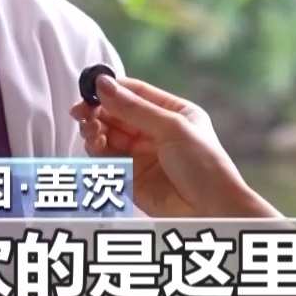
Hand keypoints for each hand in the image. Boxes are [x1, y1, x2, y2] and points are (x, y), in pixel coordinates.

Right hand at [70, 75, 279, 218]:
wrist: (213, 210)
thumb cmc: (205, 165)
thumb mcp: (172, 128)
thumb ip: (134, 108)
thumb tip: (103, 84)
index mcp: (172, 112)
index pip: (135, 93)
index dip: (111, 89)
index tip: (90, 87)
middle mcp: (155, 131)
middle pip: (117, 114)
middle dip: (98, 110)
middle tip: (82, 111)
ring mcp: (142, 154)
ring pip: (108, 135)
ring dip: (95, 129)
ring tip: (91, 130)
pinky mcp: (131, 177)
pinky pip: (107, 158)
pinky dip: (96, 149)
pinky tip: (96, 143)